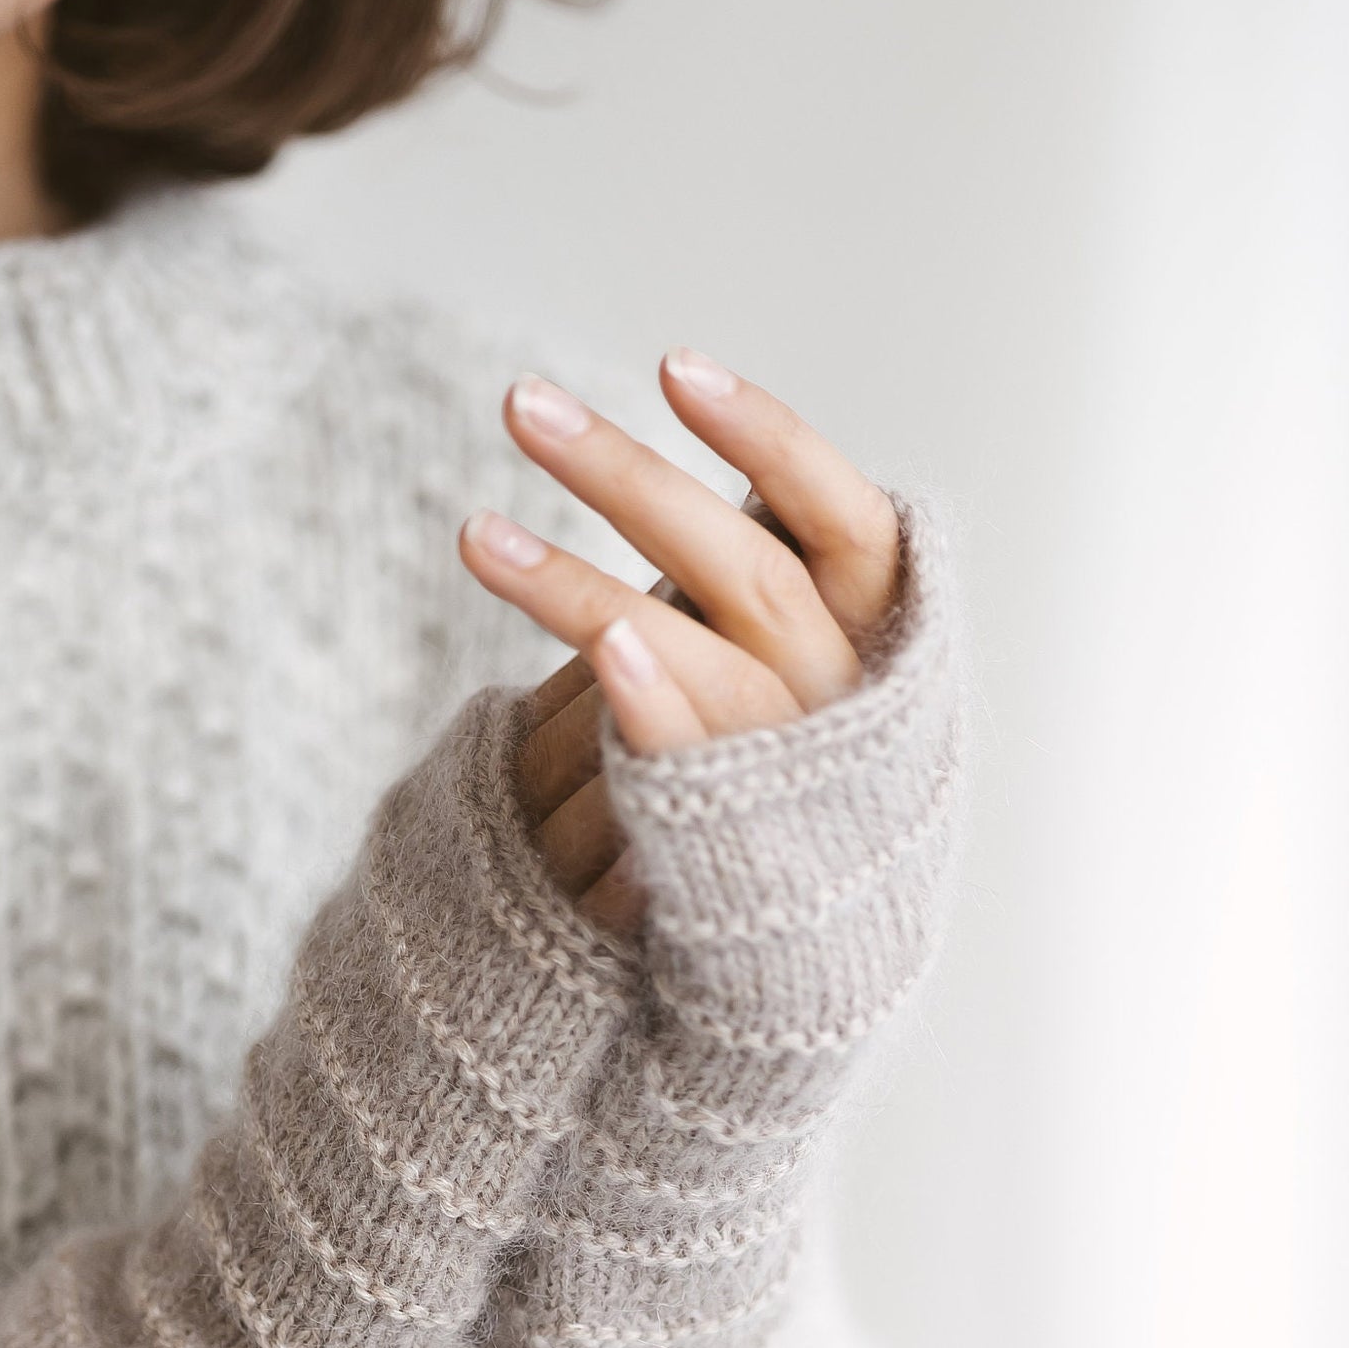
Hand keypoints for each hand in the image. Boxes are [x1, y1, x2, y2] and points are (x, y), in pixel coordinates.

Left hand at [459, 350, 901, 931]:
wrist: (800, 982)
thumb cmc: (787, 807)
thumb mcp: (801, 690)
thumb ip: (777, 599)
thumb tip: (746, 478)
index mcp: (878, 649)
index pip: (845, 519)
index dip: (771, 438)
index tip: (672, 365)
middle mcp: (849, 704)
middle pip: (743, 566)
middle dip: (626, 477)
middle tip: (517, 403)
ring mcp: (797, 776)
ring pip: (702, 650)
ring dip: (581, 580)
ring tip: (470, 533)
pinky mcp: (734, 844)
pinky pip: (698, 755)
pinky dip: (653, 695)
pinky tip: (602, 644)